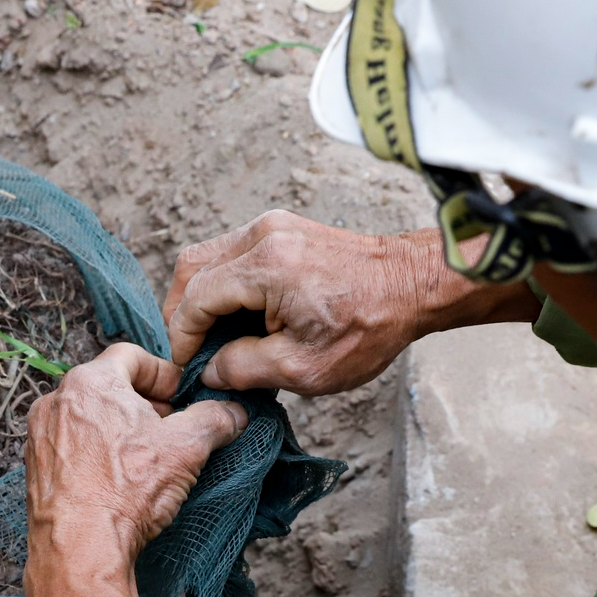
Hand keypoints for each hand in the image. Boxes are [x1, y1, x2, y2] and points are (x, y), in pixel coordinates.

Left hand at [23, 343, 247, 567]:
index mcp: (90, 381)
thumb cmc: (126, 492)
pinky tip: (116, 480)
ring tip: (146, 459)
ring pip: (88, 418)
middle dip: (144, 405)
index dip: (165, 374)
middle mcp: (56, 400)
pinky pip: (71, 448)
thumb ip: (214, 419)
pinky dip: (95, 454)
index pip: (132, 356)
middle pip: (109, 388)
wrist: (79, 548)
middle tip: (171, 430)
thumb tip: (232, 413)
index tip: (182, 397)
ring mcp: (40, 435)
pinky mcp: (36, 467)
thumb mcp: (186, 448)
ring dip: (119, 430)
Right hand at [162, 212, 535, 394]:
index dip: (182, 338)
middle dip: (181, 314)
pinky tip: (235, 317)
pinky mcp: (283, 229)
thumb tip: (209, 370)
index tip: (183, 367)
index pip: (196, 298)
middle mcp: (263, 235)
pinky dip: (223, 285)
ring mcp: (272, 226)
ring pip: (209, 257)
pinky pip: (233, 254)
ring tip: (211, 338)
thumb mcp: (303, 367)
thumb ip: (244, 369)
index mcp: (265, 265)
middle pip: (191, 268)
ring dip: (201, 299)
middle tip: (187, 352)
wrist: (415, 285)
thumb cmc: (370, 326)